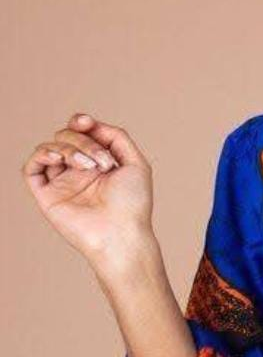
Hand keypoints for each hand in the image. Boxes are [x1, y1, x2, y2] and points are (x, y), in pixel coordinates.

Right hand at [22, 113, 153, 266]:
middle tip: (103, 163)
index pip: (81, 133)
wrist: (122, 234)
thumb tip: (91, 124)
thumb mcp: (136, 164)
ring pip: (50, 148)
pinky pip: (31, 168)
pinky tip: (57, 158)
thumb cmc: (133, 205)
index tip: (86, 123)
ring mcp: (62, 184)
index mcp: (99, 165)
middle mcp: (79, 173)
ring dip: (69, 148)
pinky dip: (41, 155)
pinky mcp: (47, 196)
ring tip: (88, 167)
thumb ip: (117, 137)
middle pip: (66, 137)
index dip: (80, 123)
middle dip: (83, 141)